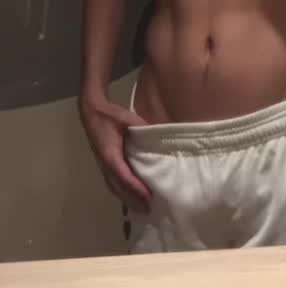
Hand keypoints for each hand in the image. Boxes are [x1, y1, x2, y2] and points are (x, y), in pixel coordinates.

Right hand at [79, 94, 151, 212]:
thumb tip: (159, 135)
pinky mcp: (103, 164)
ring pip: (114, 188)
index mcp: (110, 154)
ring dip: (127, 199)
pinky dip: (121, 193)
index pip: (123, 176)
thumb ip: (142, 127)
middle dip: (133, 199)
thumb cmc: (109, 115)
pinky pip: (112, 183)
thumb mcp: (128, 118)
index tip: (147, 197)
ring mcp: (102, 166)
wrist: (91, 112)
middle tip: (148, 210)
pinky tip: (130, 197)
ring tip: (141, 209)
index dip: (135, 188)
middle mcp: (104, 164)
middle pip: (118, 187)